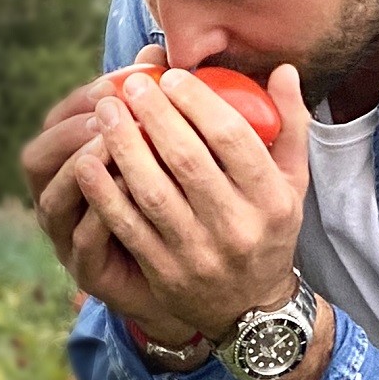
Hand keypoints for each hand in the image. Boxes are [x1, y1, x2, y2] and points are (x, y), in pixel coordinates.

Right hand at [24, 45, 189, 338]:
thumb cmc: (177, 202)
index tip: (127, 77)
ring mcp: (66, 234)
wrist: (193, 279)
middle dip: (74, 128)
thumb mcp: (170, 148)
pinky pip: (80, 240)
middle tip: (112, 111)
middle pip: (39, 153)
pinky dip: (100, 215)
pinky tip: (131, 195)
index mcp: (74, 159)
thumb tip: (156, 47)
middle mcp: (59, 194)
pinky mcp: (84, 269)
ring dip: (80, 168)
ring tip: (113, 147)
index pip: (64, 115)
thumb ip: (159, 103)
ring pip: (52, 196)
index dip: (89, 93)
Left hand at [73, 62, 311, 342]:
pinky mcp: (165, 272)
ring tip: (105, 111)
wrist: (251, 310)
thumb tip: (283, 69)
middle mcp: (238, 227)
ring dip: (123, 146)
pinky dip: (104, 192)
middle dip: (153, 115)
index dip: (197, 102)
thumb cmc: (268, 229)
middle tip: (129, 85)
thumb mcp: (292, 183)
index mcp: (271, 199)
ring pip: (153, 191)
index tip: (170, 78)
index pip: (232, 138)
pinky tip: (87, 161)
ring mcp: (199, 253)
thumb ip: (289, 126)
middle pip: (187, 160)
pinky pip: (129, 227)